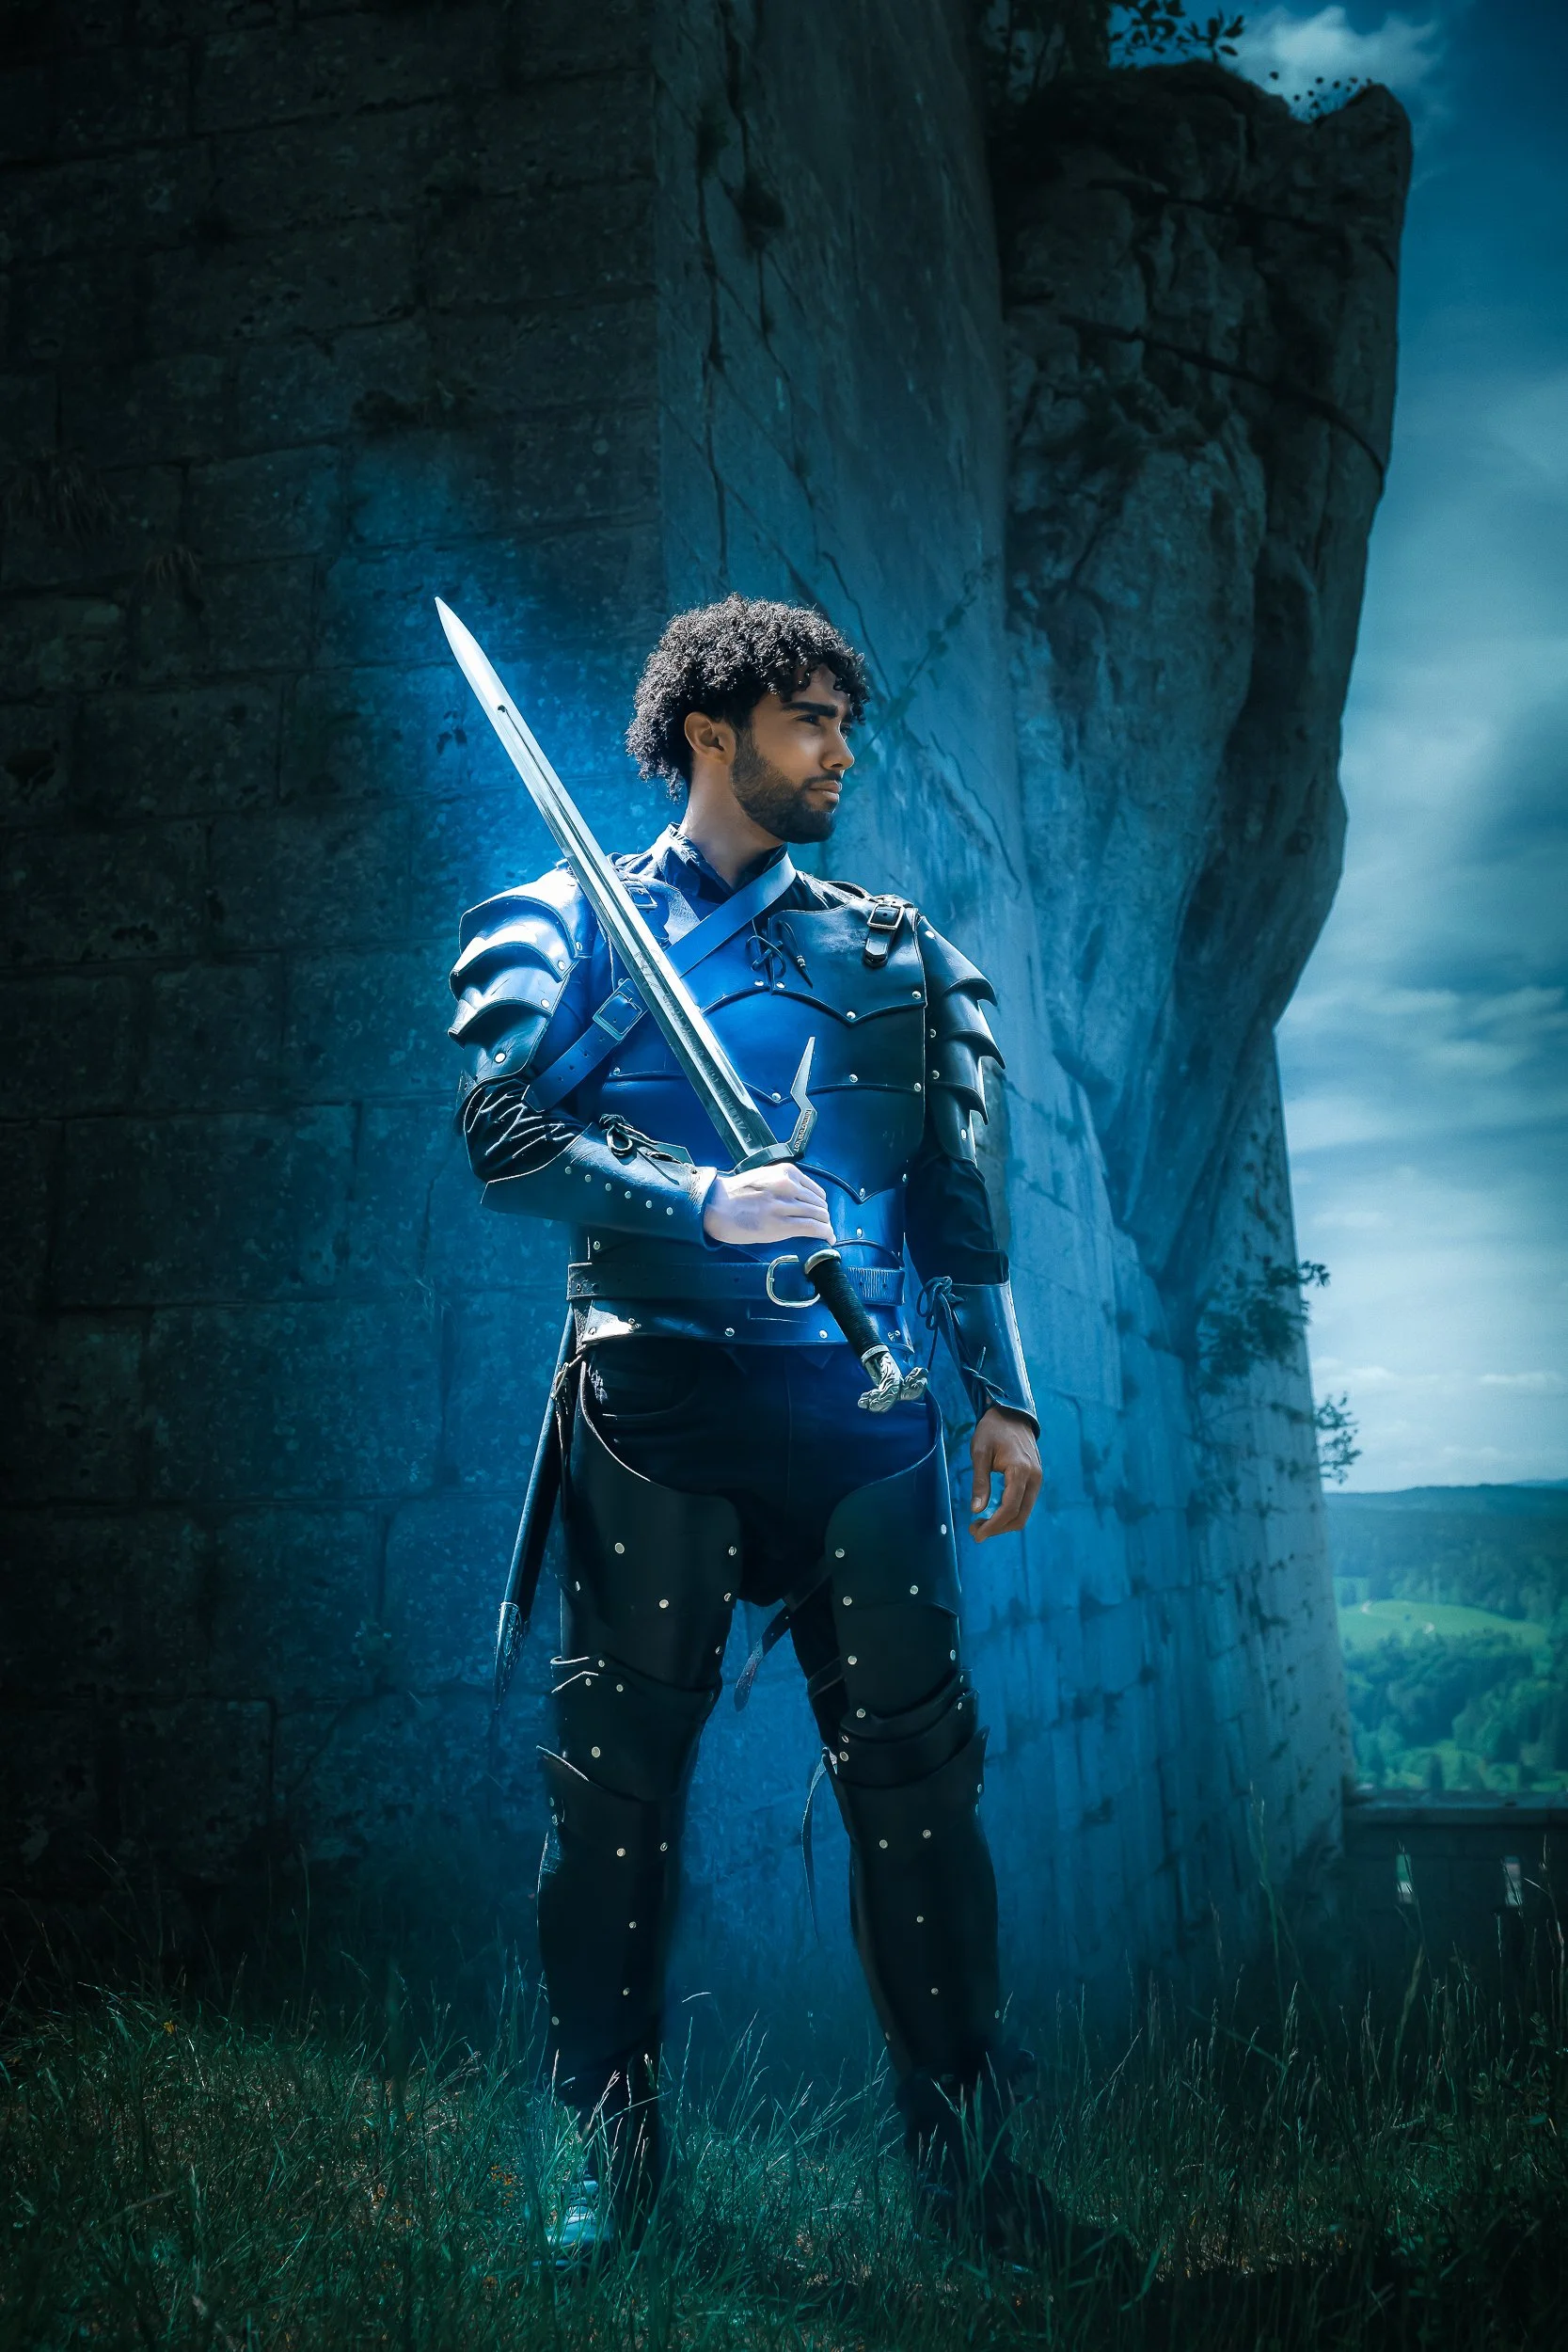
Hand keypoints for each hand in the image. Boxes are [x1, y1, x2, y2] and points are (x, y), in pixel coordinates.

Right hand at [701, 1162, 836, 1247]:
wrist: (715, 1206)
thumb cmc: (736, 1194)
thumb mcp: (764, 1178)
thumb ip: (784, 1185)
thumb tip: (802, 1200)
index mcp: (785, 1173)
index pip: (815, 1191)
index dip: (821, 1204)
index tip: (820, 1213)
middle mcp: (789, 1186)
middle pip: (819, 1204)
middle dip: (824, 1217)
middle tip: (822, 1226)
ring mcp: (785, 1205)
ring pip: (819, 1215)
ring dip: (826, 1226)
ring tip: (826, 1233)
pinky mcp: (781, 1225)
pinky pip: (812, 1228)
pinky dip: (825, 1234)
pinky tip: (828, 1239)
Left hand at [969, 1406, 1041, 1541]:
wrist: (1012, 1413)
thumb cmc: (992, 1430)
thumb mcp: (980, 1453)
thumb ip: (980, 1482)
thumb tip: (976, 1510)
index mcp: (1020, 1471)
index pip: (1009, 1508)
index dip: (994, 1525)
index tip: (976, 1533)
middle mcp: (1034, 1478)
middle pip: (1020, 1516)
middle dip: (998, 1529)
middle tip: (974, 1532)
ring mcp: (1037, 1479)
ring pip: (1024, 1512)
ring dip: (1003, 1523)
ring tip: (981, 1524)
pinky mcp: (1035, 1478)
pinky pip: (1025, 1503)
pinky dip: (1010, 1513)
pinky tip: (993, 1512)